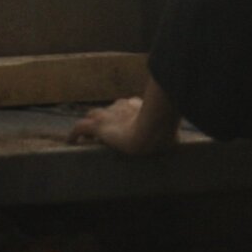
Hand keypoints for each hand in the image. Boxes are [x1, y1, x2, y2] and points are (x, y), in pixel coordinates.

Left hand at [67, 90, 182, 155]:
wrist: (153, 131)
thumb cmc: (164, 133)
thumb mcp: (171, 135)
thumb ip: (172, 137)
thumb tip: (181, 144)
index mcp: (138, 106)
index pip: (127, 106)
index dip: (124, 114)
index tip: (125, 123)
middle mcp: (122, 107)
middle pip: (109, 109)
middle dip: (106, 117)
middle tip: (104, 131)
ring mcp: (109, 116)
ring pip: (93, 116)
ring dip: (90, 125)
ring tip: (86, 137)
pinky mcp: (98, 127)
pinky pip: (80, 128)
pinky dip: (74, 135)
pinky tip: (70, 142)